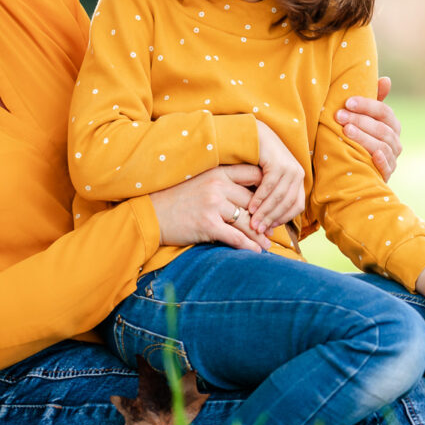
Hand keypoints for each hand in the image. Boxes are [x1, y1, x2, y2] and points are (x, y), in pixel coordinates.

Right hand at [149, 164, 271, 252]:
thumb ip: (221, 183)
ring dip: (259, 235)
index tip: (273, 200)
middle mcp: (217, 185)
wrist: (150, 215)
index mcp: (217, 171)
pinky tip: (256, 252)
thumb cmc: (175, 199)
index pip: (253, 174)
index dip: (266, 187)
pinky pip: (235, 237)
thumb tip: (248, 194)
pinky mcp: (207, 224)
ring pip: (247, 221)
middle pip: (253, 201)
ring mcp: (212, 204)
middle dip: (265, 216)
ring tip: (267, 244)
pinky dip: (248, 247)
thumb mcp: (199, 182)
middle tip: (273, 227)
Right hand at [248, 121, 305, 234]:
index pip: (296, 207)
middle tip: (259, 230)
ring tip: (253, 222)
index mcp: (299, 180)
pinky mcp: (280, 163)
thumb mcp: (269, 180)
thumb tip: (270, 224)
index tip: (269, 228)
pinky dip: (260, 198)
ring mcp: (290, 168)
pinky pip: (269, 186)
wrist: (255, 134)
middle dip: (272, 219)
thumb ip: (272, 197)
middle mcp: (298, 174)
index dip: (283, 219)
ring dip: (265, 212)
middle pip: (287, 204)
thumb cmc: (259, 161)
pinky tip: (251, 206)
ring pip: (279, 197)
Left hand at [335, 76, 401, 181]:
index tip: (347, 102)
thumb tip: (386, 79)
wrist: (353, 170)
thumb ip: (373, 100)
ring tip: (346, 131)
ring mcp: (392, 158)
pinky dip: (381, 160)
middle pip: (381, 128)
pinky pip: (387, 167)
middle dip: (359, 120)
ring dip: (364, 137)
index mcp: (391, 124)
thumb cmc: (357, 138)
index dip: (366, 105)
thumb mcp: (362, 119)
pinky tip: (374, 155)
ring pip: (382, 145)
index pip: (383, 111)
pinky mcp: (386, 174)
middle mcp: (394, 140)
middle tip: (339, 116)